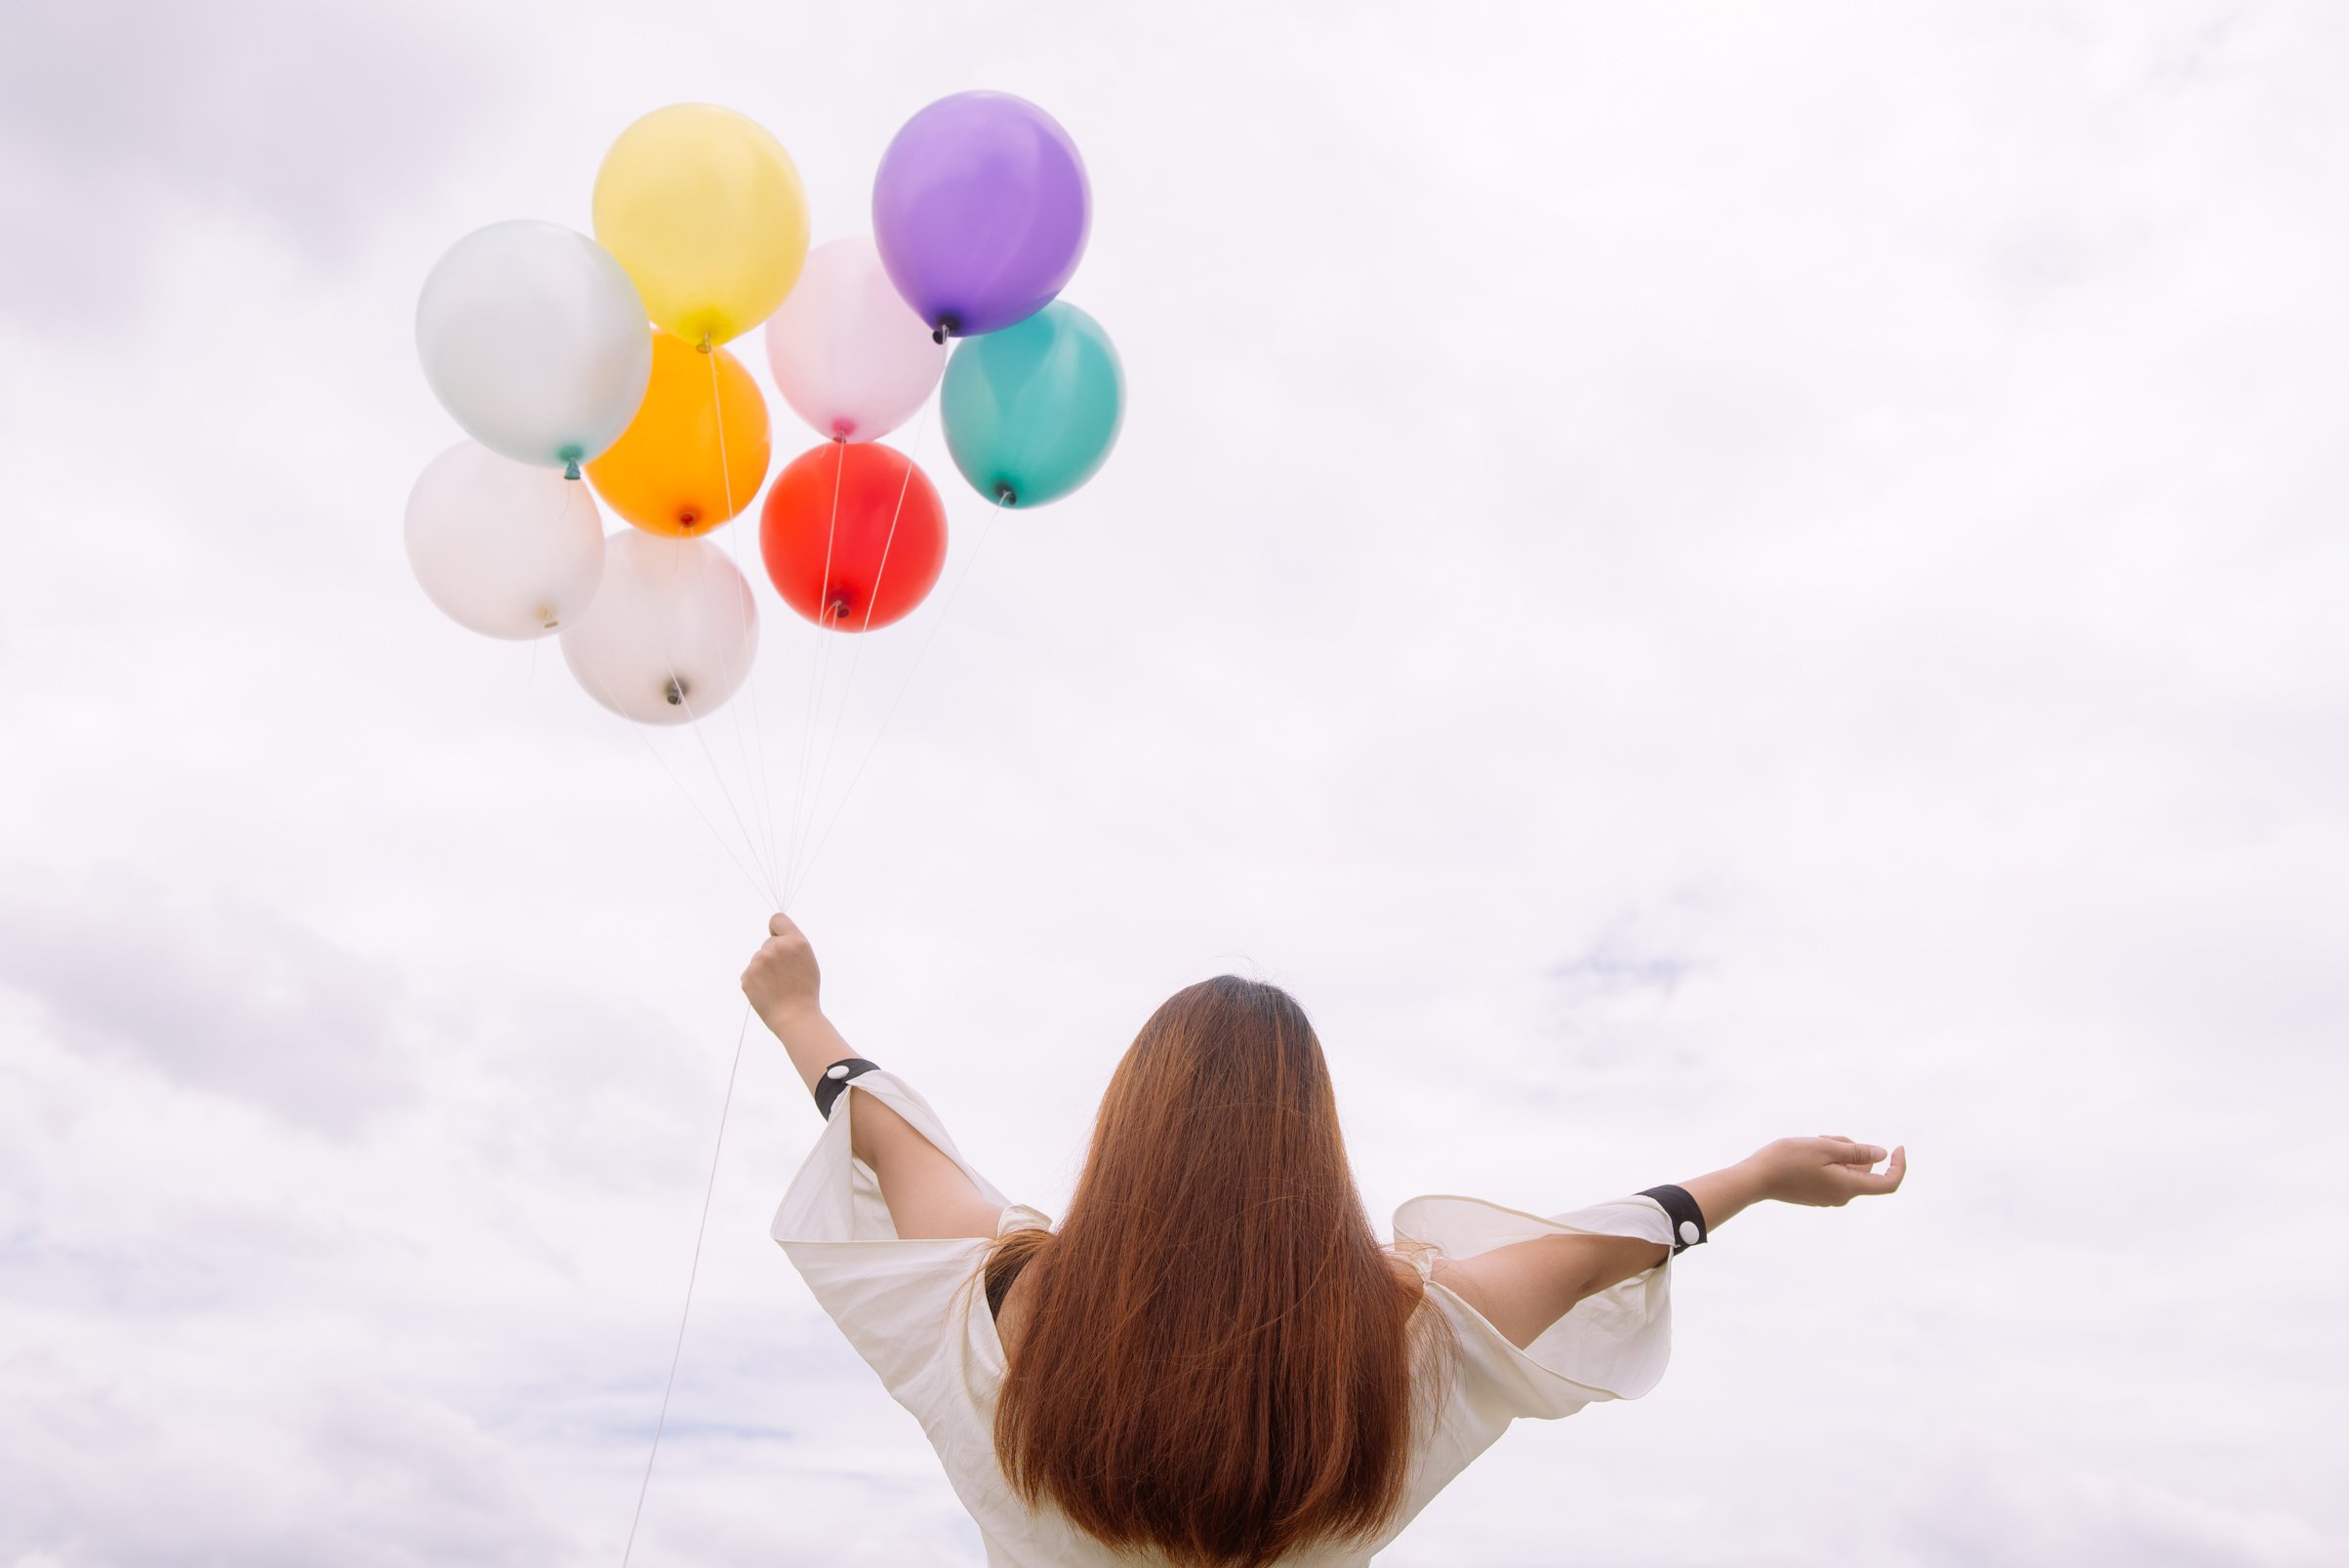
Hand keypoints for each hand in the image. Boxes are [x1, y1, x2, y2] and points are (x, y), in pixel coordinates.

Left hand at [742, 912, 821, 1025]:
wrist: (795, 1016)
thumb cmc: (805, 991)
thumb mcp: (808, 960)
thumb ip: (792, 944)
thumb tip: (776, 937)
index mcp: (795, 941)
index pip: (777, 919)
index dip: (777, 929)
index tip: (778, 938)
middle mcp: (776, 947)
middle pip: (768, 942)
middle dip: (774, 954)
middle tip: (785, 974)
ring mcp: (759, 961)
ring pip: (759, 958)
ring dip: (765, 968)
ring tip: (777, 985)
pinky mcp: (747, 975)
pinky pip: (751, 972)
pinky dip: (757, 981)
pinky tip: (768, 991)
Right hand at [1747, 1135, 1906, 1207]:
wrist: (1755, 1179)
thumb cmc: (1788, 1160)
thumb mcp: (1825, 1147)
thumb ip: (1857, 1151)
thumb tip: (1882, 1154)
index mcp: (1849, 1187)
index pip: (1888, 1183)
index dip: (1899, 1165)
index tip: (1897, 1147)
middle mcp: (1842, 1197)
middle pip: (1863, 1170)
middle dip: (1854, 1150)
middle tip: (1828, 1138)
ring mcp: (1828, 1198)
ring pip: (1846, 1170)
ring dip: (1837, 1153)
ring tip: (1813, 1142)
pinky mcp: (1816, 1195)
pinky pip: (1833, 1176)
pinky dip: (1827, 1161)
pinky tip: (1805, 1153)